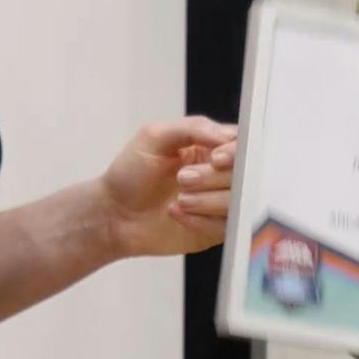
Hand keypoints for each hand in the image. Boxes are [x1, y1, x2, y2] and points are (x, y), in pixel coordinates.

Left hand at [101, 116, 238, 258]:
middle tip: (183, 179)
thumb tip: (228, 137)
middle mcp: (220, 174)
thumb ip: (193, 128)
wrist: (113, 214)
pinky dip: (201, 220)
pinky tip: (176, 214)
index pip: (243, 144)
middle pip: (245, 174)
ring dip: (207, 200)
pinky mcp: (214, 230)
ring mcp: (220, 203)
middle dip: (213, 178)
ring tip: (179, 199)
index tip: (215, 159)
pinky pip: (225, 227)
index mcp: (210, 146)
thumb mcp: (154, 136)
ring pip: (239, 202)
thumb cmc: (130, 172)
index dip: (235, 152)